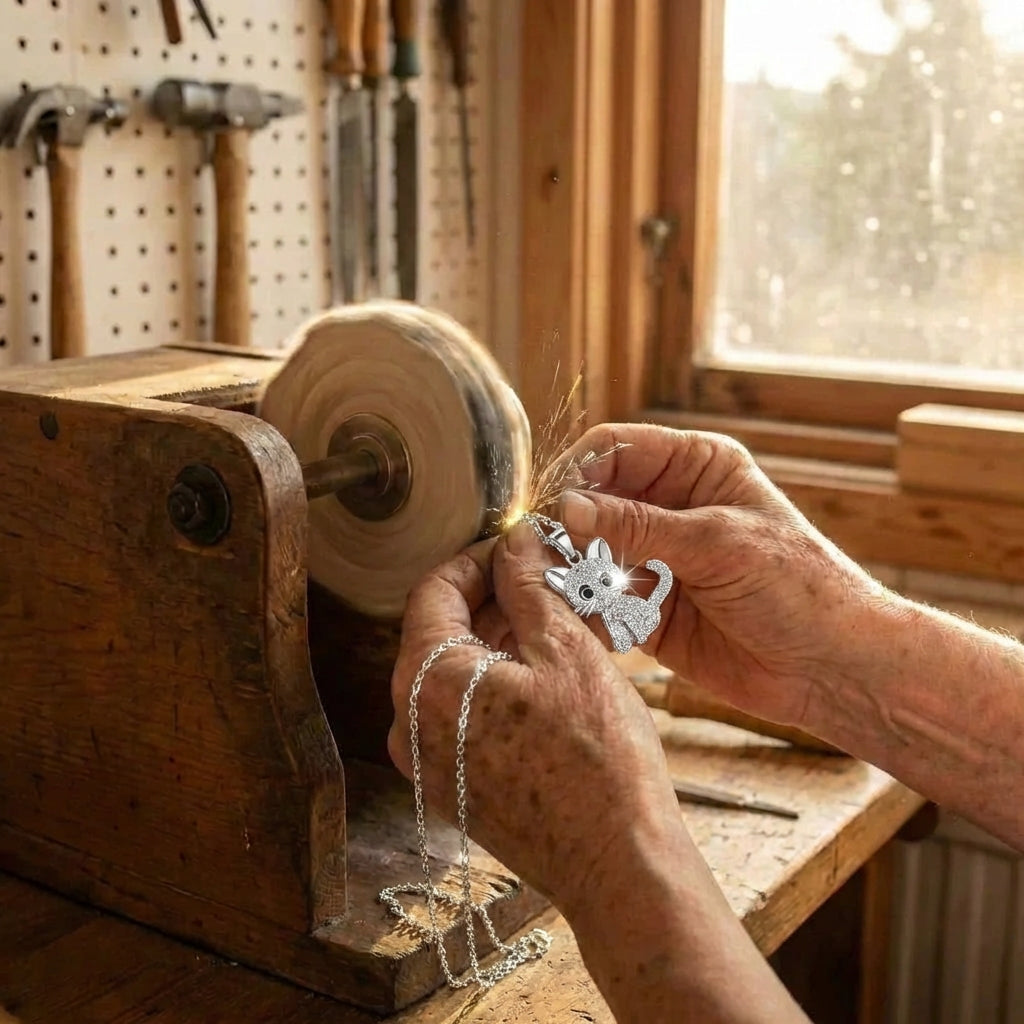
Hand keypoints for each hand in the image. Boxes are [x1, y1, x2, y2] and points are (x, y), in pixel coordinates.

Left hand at [387, 524, 682, 913]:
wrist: (616, 863)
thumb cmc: (597, 760)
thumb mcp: (566, 650)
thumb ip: (528, 586)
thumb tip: (514, 542)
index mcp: (426, 681)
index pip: (432, 590)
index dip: (477, 558)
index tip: (516, 548)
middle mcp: (409, 723)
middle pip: (441, 632)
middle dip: (494, 599)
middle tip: (546, 581)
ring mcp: (428, 761)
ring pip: (456, 674)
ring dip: (502, 640)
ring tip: (558, 624)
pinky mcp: (455, 787)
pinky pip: (465, 714)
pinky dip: (499, 683)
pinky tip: (548, 673)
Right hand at [557, 424, 883, 728]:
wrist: (831, 668)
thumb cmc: (799, 588)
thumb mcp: (716, 543)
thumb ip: (637, 525)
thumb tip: (566, 507)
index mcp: (695, 467)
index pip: (614, 450)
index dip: (577, 471)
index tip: (551, 504)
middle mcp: (669, 507)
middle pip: (591, 500)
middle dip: (568, 526)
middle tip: (548, 553)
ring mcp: (655, 558)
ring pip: (587, 551)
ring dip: (572, 569)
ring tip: (568, 589)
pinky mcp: (646, 608)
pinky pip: (598, 600)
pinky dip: (584, 608)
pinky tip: (588, 619)